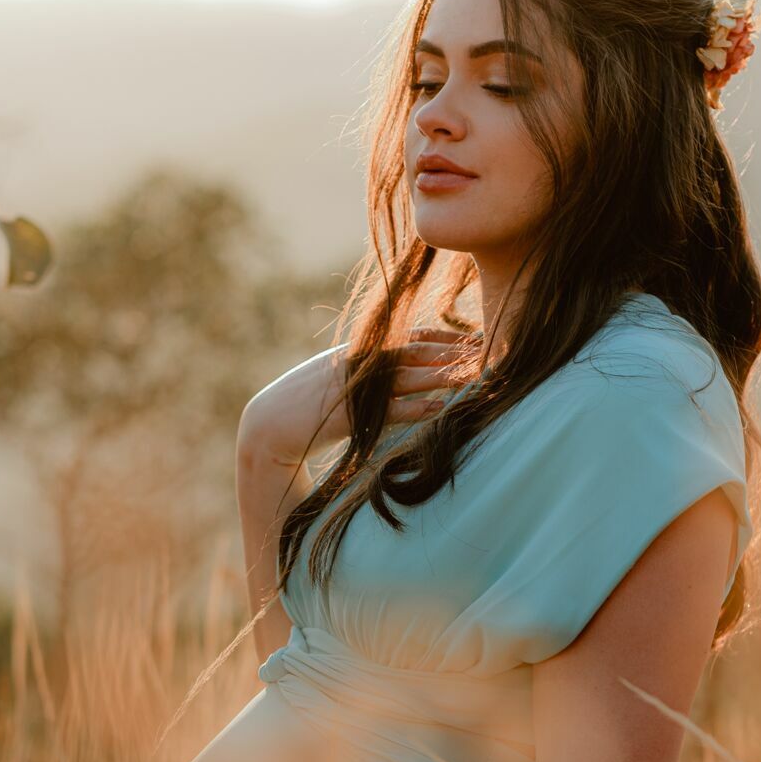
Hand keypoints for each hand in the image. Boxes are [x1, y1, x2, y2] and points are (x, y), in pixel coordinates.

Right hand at [239, 325, 478, 462]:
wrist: (271, 423)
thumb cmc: (307, 403)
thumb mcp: (339, 376)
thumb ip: (369, 369)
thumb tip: (400, 368)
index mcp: (362, 350)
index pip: (412, 338)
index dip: (446, 338)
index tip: (476, 339)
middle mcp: (363, 363)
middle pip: (418, 352)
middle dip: (454, 352)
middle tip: (489, 352)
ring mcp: (358, 387)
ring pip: (410, 378)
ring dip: (444, 376)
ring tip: (476, 376)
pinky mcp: (353, 415)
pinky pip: (392, 410)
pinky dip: (418, 408)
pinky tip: (441, 408)